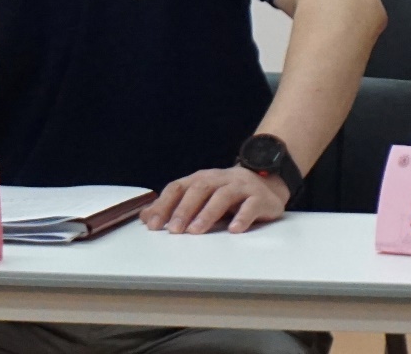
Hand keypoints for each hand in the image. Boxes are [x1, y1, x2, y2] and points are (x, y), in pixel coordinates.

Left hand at [140, 166, 289, 233]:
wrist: (266, 182)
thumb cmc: (227, 194)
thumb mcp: (199, 197)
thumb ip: (173, 206)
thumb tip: (145, 217)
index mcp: (200, 179)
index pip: (178, 188)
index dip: (164, 205)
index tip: (152, 225)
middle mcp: (218, 179)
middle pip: (199, 189)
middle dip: (184, 210)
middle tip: (174, 230)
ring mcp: (240, 186)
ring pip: (222, 196)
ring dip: (207, 213)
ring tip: (196, 231)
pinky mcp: (259, 198)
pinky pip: (250, 206)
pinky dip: (242, 217)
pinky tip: (234, 230)